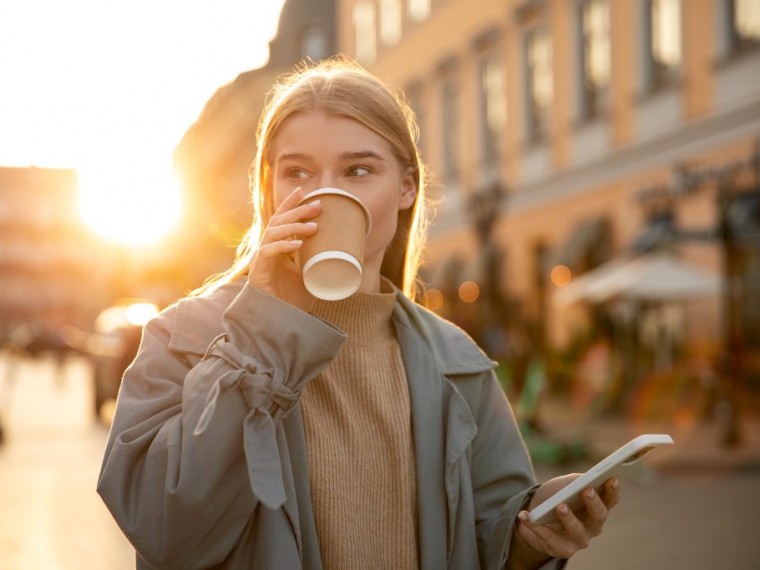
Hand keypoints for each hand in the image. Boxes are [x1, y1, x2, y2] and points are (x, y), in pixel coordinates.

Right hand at [247, 187, 320, 310]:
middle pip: (279, 221)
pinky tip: (298, 245)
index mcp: (278, 247)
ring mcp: (261, 259)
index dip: (290, 204)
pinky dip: (284, 247)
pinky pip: (269, 252)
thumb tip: (345, 253)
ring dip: (294, 227)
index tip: (304, 191)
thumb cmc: (293, 299)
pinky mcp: (258, 271)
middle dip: (297, 211)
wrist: (280, 321)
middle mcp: (267, 249)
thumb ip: (319, 263)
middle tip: (317, 206)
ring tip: (313, 227)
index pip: (282, 219)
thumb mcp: (311, 276)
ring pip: (273, 233)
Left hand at [515, 474, 620, 560]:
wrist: (536, 516)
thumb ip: (575, 481)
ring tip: (560, 506)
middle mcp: (593, 526)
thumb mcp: (565, 484)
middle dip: (594, 504)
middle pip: (599, 516)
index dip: (613, 490)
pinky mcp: (562, 549)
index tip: (611, 478)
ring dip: (569, 518)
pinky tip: (525, 515)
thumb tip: (583, 479)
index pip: (610, 499)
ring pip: (578, 531)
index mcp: (597, 507)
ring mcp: (579, 539)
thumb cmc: (556, 496)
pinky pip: (550, 539)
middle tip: (587, 490)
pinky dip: (536, 527)